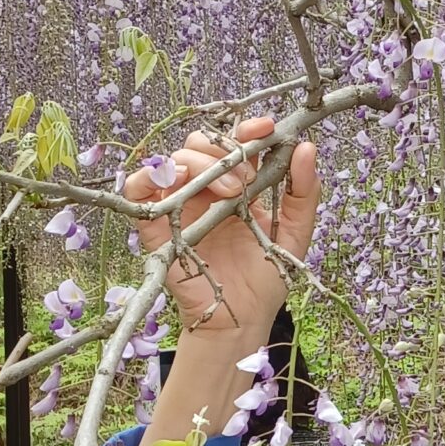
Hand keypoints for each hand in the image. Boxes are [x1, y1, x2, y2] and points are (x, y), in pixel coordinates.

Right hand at [124, 117, 318, 339]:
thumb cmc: (267, 277)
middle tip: (248, 178)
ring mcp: (179, 205)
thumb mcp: (295, 231)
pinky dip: (149, 176)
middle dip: (224, 150)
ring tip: (232, 193)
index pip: (233, 143)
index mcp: (236, 184)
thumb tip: (306, 147)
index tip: (267, 127)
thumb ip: (303, 191)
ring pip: (174, 160)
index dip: (247, 129)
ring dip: (202, 165)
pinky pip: (138, 189)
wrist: (243, 317)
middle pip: (199, 144)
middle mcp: (205, 190)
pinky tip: (175, 180)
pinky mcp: (156, 225)